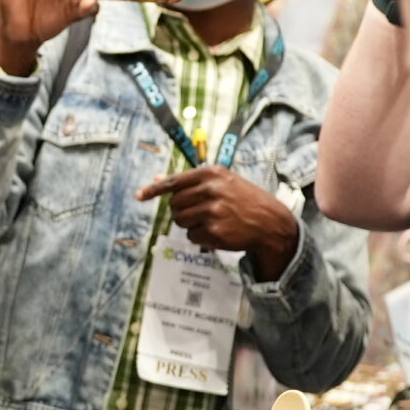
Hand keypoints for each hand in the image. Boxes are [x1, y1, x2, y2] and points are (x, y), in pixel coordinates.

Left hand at [136, 166, 298, 277]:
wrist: (270, 222)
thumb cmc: (243, 199)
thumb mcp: (222, 181)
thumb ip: (190, 181)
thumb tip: (157, 179)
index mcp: (211, 173)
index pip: (174, 182)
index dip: (153, 190)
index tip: (139, 195)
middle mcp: (211, 190)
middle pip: (174, 204)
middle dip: (181, 210)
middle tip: (198, 211)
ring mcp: (213, 212)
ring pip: (180, 221)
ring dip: (190, 223)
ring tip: (210, 220)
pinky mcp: (215, 232)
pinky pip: (191, 236)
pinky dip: (200, 236)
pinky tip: (216, 231)